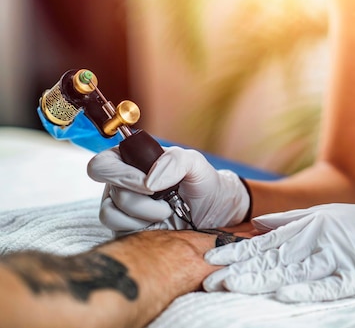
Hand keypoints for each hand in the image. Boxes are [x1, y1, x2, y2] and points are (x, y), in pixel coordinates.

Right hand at [88, 146, 249, 235]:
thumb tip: (149, 181)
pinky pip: (118, 231)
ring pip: (111, 214)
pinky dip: (141, 228)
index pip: (103, 164)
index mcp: (131, 161)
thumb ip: (175, 160)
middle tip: (165, 203)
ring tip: (167, 212)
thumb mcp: (195, 164)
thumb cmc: (203, 184)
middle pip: (110, 191)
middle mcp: (121, 184)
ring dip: (145, 215)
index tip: (150, 185)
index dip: (120, 174)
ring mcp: (121, 208)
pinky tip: (161, 225)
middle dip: (140, 200)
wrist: (215, 214)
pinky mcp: (125, 230)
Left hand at [203, 203, 354, 301]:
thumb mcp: (330, 216)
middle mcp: (322, 236)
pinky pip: (328, 284)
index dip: (238, 252)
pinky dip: (305, 289)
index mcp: (314, 222)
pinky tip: (282, 294)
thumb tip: (259, 226)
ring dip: (260, 279)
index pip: (267, 240)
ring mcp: (341, 255)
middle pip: (273, 256)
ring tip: (231, 287)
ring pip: (293, 269)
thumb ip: (294, 221)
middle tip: (208, 279)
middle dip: (239, 269)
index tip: (211, 260)